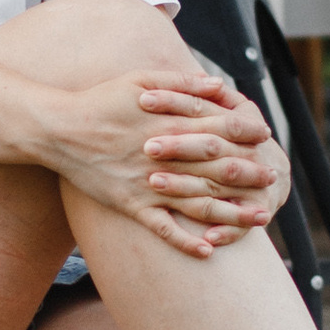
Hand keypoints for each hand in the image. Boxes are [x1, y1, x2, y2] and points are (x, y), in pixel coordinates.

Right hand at [40, 69, 287, 257]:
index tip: (266, 136)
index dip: (245, 133)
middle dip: (248, 175)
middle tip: (273, 180)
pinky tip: (207, 251)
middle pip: (215, 169)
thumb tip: (220, 85)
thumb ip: (182, 81)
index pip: (217, 129)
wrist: (56, 130)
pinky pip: (161, 227)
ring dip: (231, 212)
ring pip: (197, 202)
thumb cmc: (99, 99)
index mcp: (168, 124)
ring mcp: (147, 184)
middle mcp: (163, 157)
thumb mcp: (140, 79)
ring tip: (259, 218)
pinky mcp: (130, 204)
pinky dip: (184, 240)